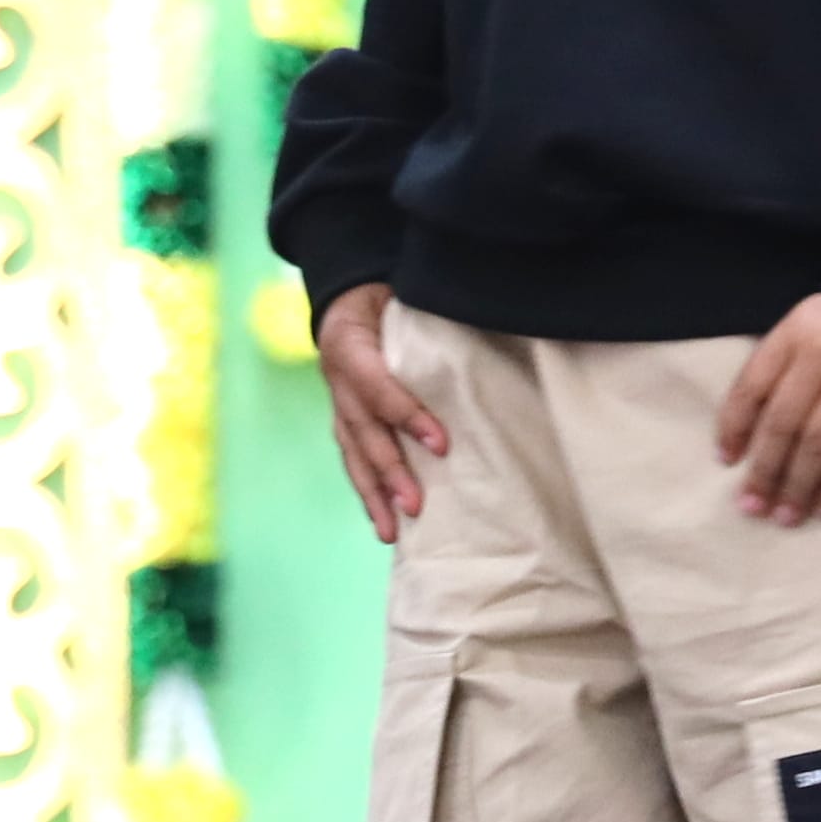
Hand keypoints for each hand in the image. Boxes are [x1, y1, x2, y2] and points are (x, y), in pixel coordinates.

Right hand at [318, 283, 450, 542]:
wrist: (347, 293)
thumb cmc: (387, 293)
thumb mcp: (403, 290)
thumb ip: (430, 315)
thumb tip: (483, 324)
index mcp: (349, 343)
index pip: (378, 387)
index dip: (407, 416)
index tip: (441, 444)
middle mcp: (337, 378)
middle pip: (363, 431)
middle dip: (389, 471)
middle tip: (414, 504)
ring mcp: (337, 401)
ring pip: (352, 453)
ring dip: (372, 493)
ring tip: (390, 531)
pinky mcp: (344, 419)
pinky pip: (353, 458)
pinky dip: (368, 490)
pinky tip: (383, 519)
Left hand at [712, 292, 820, 525]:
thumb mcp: (810, 324)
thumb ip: (784, 365)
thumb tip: (753, 430)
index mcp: (793, 334)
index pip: (751, 386)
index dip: (733, 427)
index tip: (726, 460)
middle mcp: (820, 358)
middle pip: (782, 424)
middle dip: (764, 471)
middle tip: (752, 507)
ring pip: (818, 444)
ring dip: (799, 487)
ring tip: (786, 517)